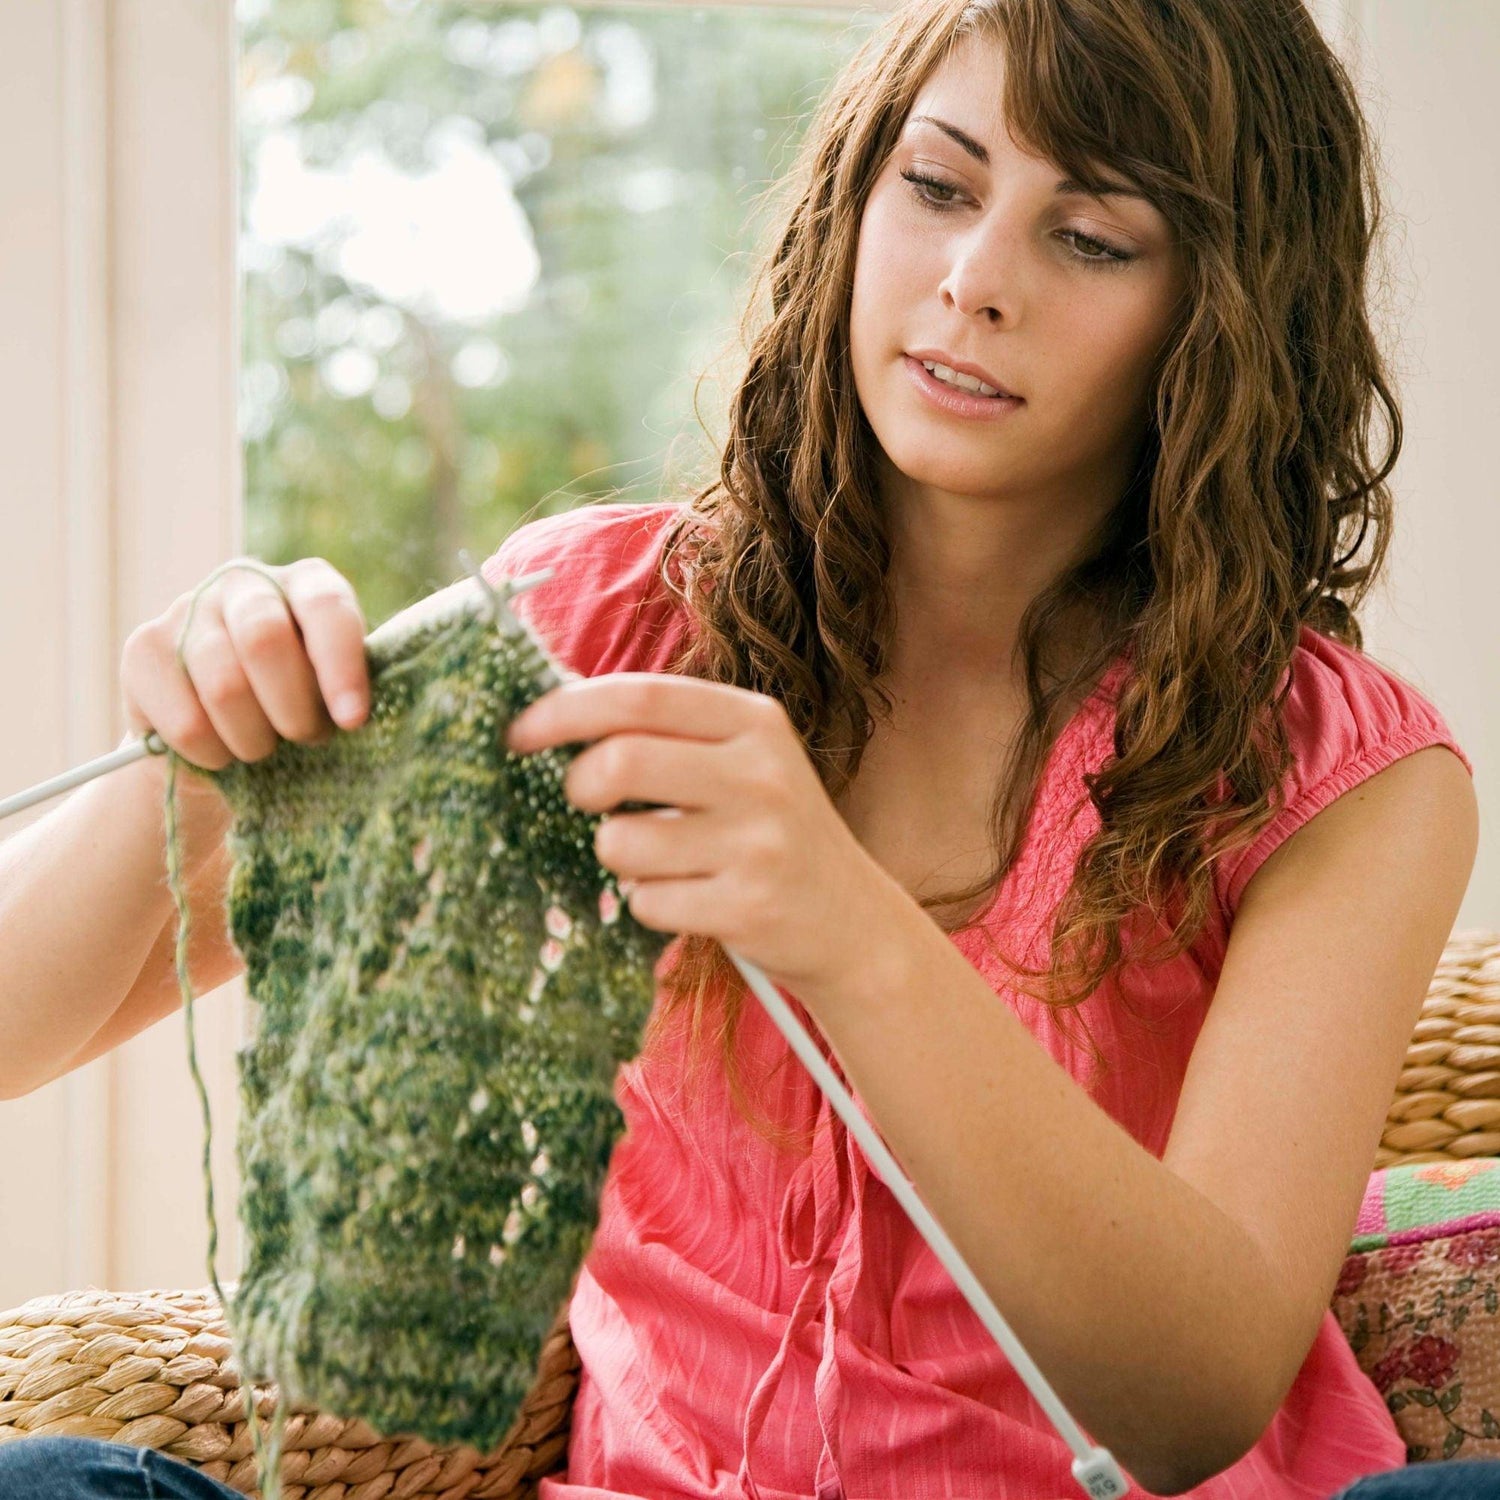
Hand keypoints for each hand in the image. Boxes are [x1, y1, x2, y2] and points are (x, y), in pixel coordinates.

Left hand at [504, 673, 900, 1002]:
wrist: (853, 922)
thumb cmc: (770, 832)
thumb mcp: (742, 762)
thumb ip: (668, 734)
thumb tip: (555, 715)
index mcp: (755, 722)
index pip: (639, 696)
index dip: (563, 711)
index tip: (517, 733)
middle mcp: (763, 774)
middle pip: (620, 761)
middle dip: (579, 784)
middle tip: (583, 799)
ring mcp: (758, 843)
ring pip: (622, 842)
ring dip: (618, 855)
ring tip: (659, 861)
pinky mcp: (747, 907)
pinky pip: (645, 902)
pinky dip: (648, 903)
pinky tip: (690, 900)